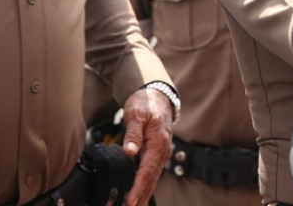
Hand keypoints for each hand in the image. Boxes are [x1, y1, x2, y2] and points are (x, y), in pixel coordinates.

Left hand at [120, 87, 174, 205]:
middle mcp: (163, 150)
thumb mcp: (136, 114)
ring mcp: (162, 153)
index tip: (130, 201)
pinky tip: (140, 196)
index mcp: (158, 142)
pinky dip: (146, 186)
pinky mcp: (158, 154)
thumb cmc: (145, 104)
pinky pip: (152, 174)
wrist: (156, 97)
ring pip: (153, 179)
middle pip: (151, 179)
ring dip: (143, 195)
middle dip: (141, 197)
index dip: (138, 187)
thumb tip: (130, 151)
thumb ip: (133, 133)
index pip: (147, 170)